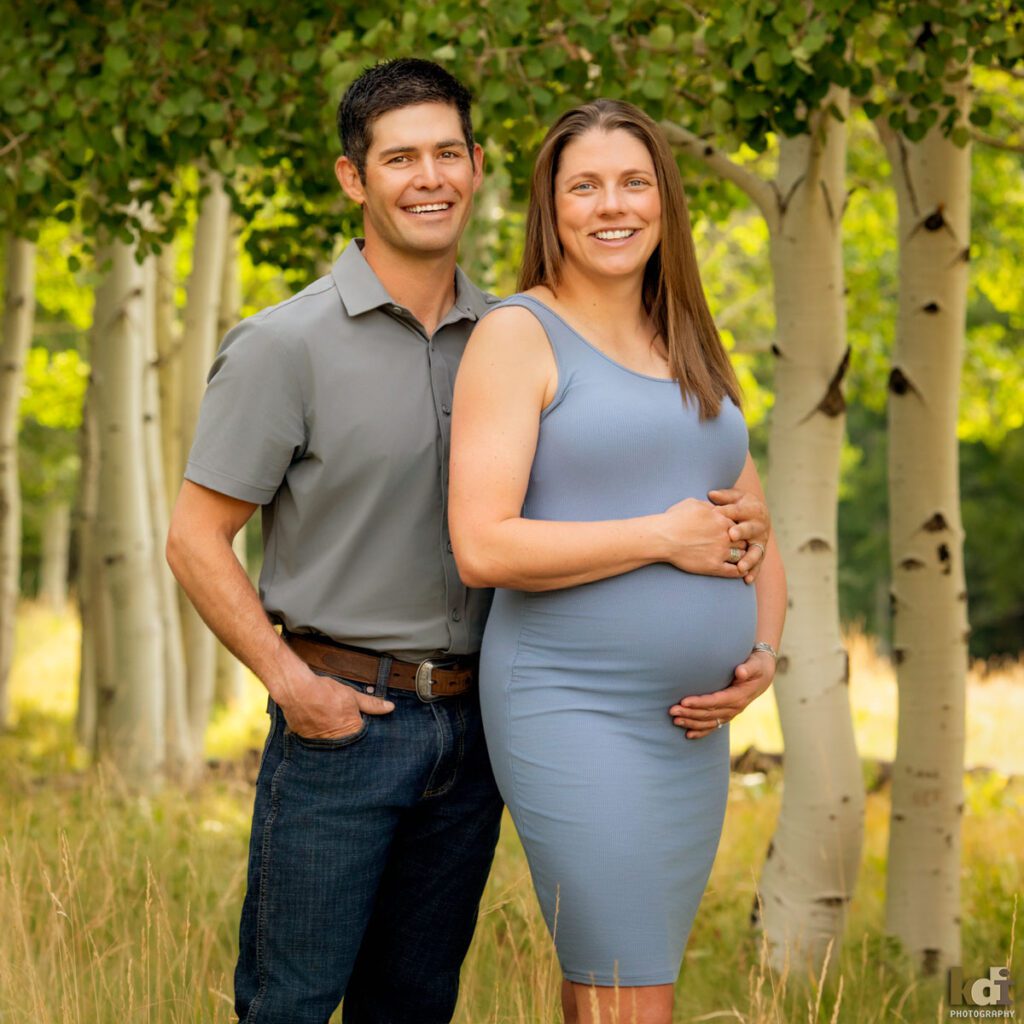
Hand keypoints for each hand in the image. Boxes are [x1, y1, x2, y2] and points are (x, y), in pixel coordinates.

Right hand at [271, 666, 394, 739]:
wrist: (297, 691)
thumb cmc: (325, 692)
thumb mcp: (352, 695)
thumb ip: (371, 704)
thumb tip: (390, 707)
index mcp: (352, 732)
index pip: (364, 741)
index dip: (366, 737)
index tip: (368, 735)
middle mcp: (337, 742)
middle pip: (348, 745)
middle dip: (350, 739)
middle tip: (348, 730)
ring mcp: (320, 744)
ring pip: (333, 745)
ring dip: (335, 739)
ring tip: (332, 728)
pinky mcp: (307, 742)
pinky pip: (318, 743)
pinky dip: (320, 738)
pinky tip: (319, 728)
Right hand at [657, 498, 746, 577]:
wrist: (663, 538)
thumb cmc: (674, 519)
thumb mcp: (693, 504)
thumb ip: (709, 505)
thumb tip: (715, 507)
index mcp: (721, 519)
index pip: (739, 525)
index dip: (737, 529)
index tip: (734, 533)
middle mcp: (725, 535)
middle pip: (743, 540)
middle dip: (742, 542)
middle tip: (739, 546)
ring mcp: (720, 552)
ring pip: (741, 555)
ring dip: (742, 557)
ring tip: (742, 559)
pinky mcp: (714, 566)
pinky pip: (734, 571)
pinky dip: (740, 571)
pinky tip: (741, 571)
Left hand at [668, 650, 775, 738]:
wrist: (764, 675)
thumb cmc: (757, 666)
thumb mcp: (755, 665)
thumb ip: (748, 668)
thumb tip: (740, 672)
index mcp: (739, 696)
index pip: (716, 701)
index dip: (699, 702)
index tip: (684, 701)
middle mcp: (735, 708)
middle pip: (709, 713)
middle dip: (689, 713)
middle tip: (672, 711)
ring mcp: (731, 713)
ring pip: (709, 722)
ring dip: (691, 722)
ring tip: (675, 721)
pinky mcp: (727, 715)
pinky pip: (713, 726)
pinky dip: (701, 732)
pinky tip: (688, 735)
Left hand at [707, 488, 770, 582]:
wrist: (759, 514)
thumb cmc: (740, 504)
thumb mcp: (734, 497)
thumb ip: (724, 497)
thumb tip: (711, 494)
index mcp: (751, 509)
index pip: (738, 510)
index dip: (728, 511)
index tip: (717, 512)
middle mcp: (758, 526)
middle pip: (750, 529)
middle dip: (741, 532)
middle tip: (732, 535)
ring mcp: (760, 541)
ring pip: (755, 550)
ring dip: (748, 559)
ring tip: (740, 567)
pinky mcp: (760, 553)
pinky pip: (757, 564)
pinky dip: (753, 572)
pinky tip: (746, 580)